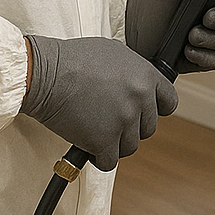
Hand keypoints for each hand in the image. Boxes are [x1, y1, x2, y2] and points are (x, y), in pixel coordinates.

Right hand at [21, 35, 176, 171]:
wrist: (45, 73)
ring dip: (114, 143)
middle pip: (148, 129)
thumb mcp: (113, 53)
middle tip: (109, 120)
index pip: (169, 102)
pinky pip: (109, 161)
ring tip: (95, 129)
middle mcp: (139, 97)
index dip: (156, 110)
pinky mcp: (103, 140)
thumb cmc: (73, 59)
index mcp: (145, 75)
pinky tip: (88, 145)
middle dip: (130, 128)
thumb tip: (141, 84)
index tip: (142, 113)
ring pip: (130, 147)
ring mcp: (123, 120)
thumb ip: (133, 71)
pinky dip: (99, 158)